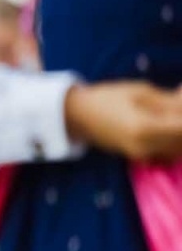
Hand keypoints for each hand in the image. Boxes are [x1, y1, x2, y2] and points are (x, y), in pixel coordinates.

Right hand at [65, 82, 181, 161]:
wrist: (79, 115)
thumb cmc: (108, 98)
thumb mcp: (141, 92)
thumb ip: (171, 100)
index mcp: (146, 128)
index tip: (179, 97)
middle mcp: (147, 147)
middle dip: (181, 122)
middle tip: (175, 102)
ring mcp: (143, 155)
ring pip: (178, 150)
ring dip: (179, 134)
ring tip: (170, 114)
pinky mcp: (140, 157)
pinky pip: (168, 154)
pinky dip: (173, 142)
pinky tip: (165, 126)